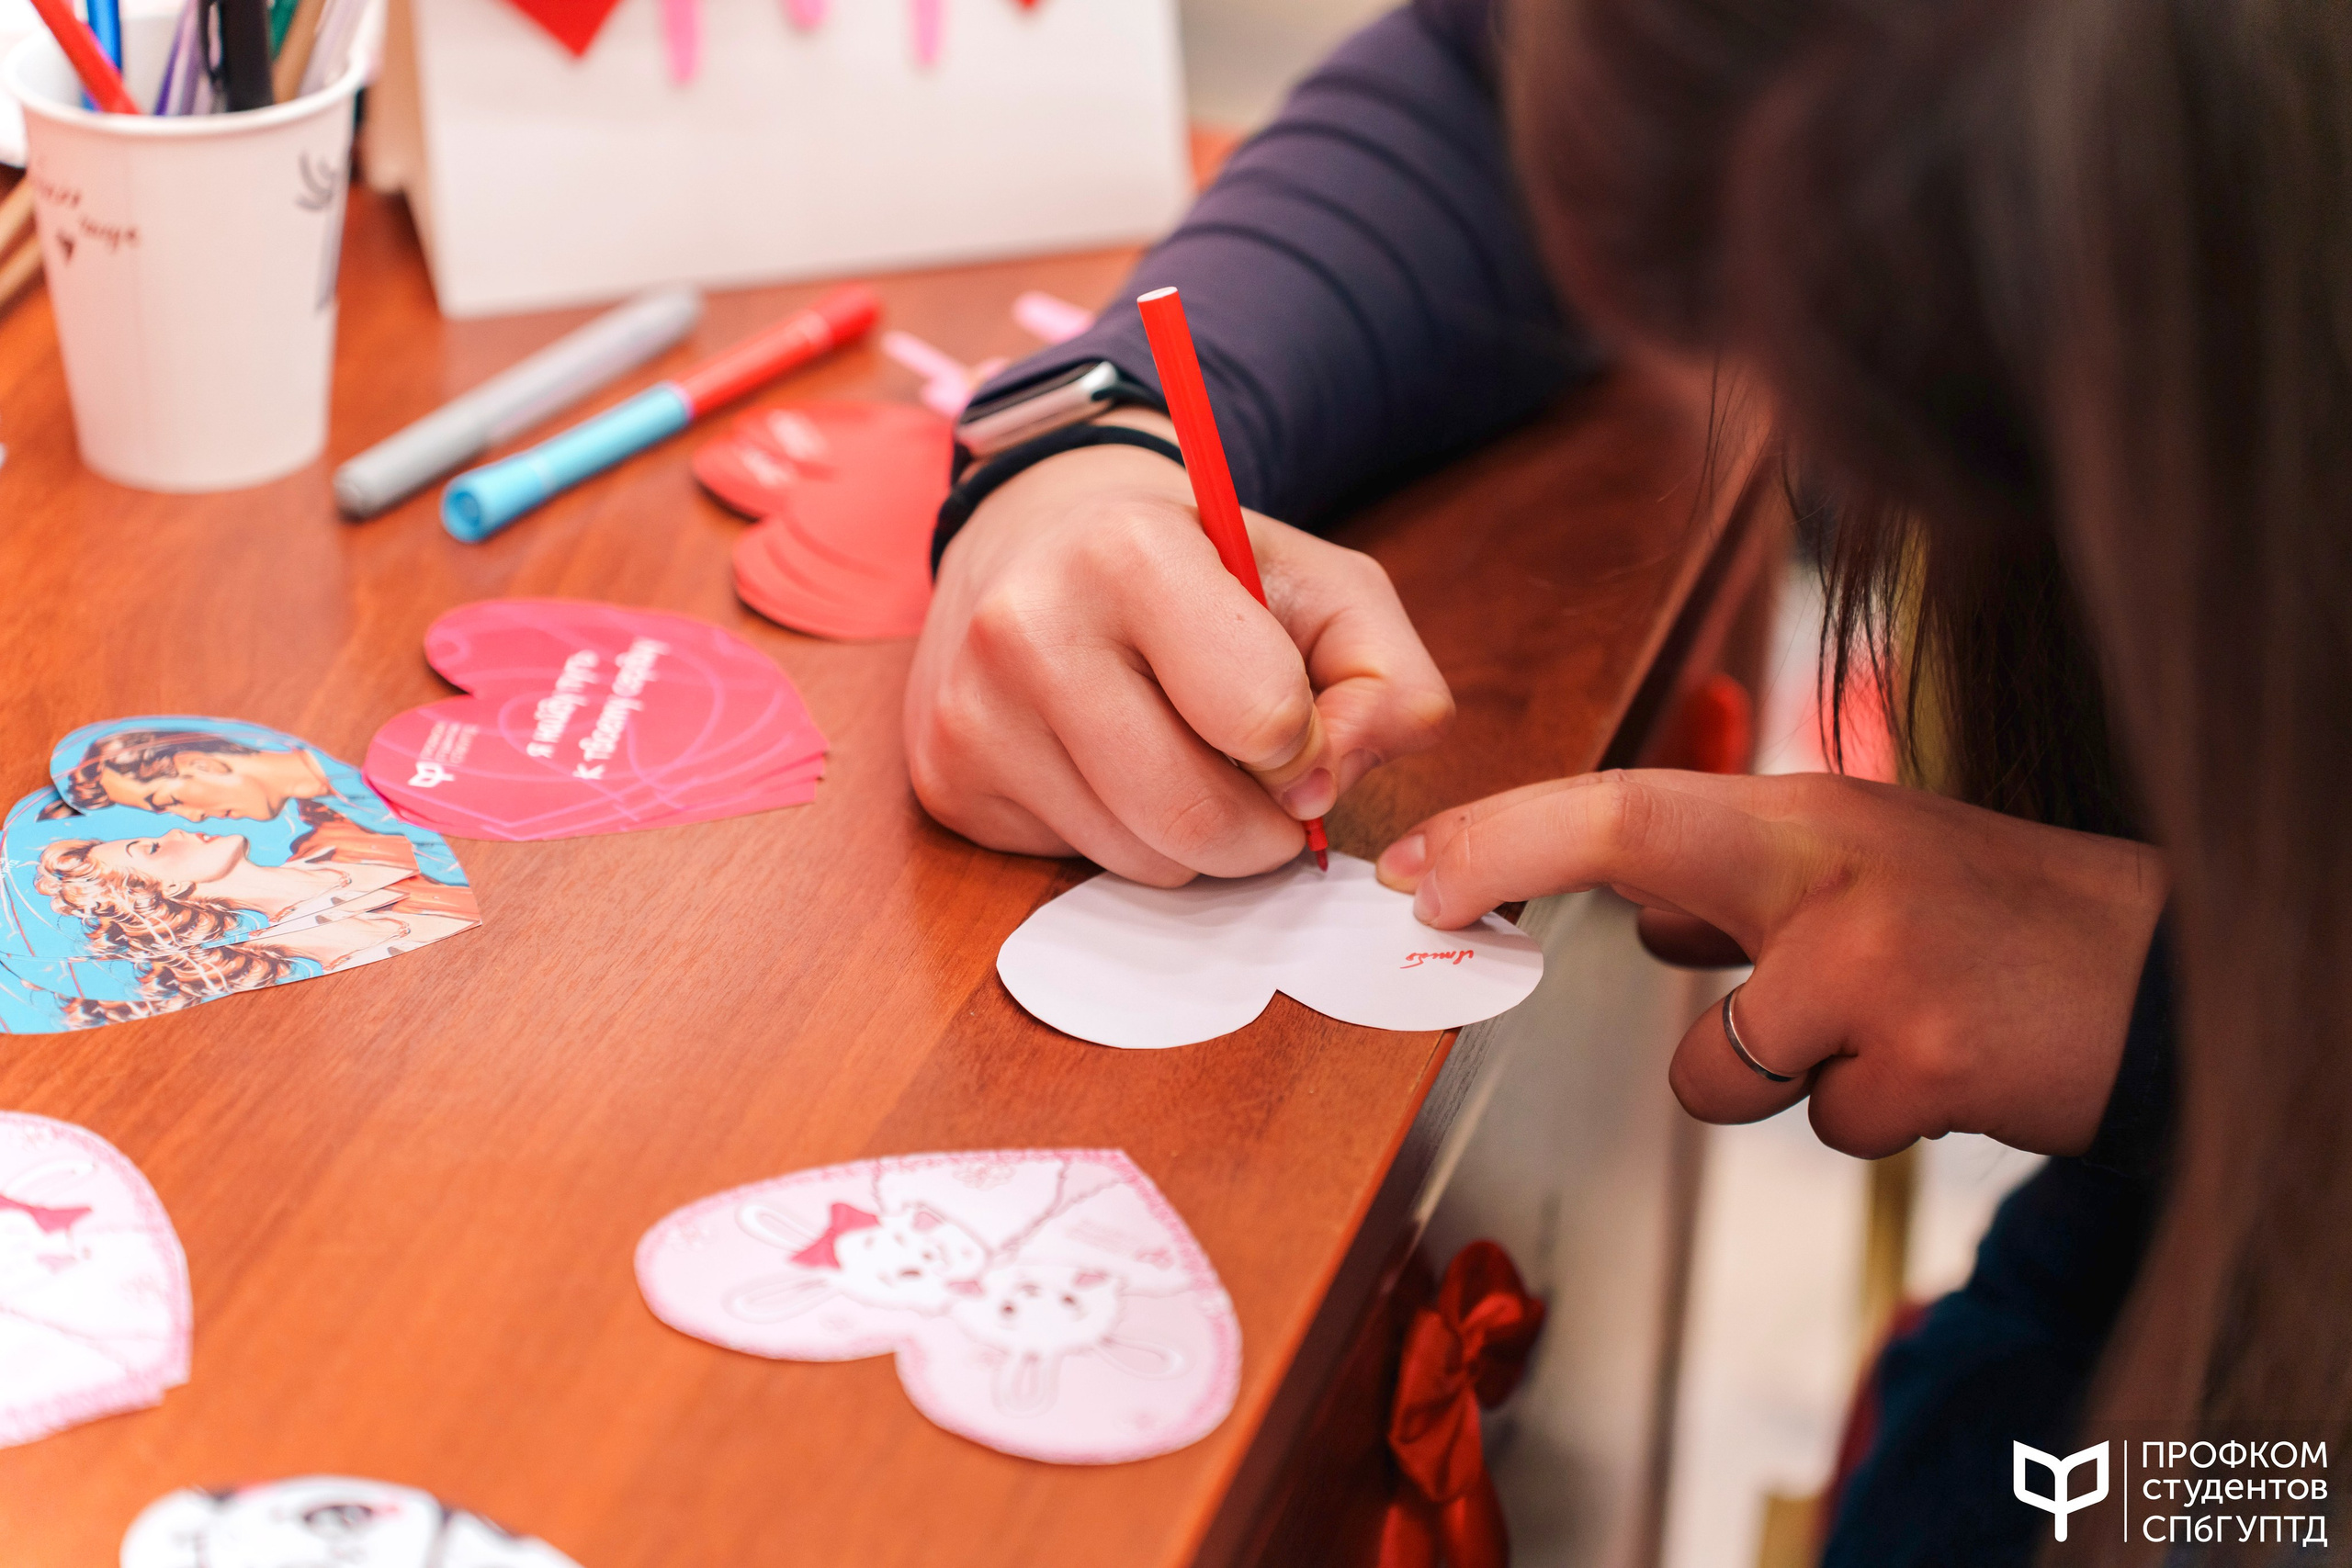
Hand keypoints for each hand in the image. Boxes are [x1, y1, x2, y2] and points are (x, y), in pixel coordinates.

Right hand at [907, 414, 1454, 883]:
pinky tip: (1110, 764)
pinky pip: (1077, 867)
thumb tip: (1327, 789)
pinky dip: (1124, 839)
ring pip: (1140, 860)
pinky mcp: (947, 781)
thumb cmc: (1199, 570)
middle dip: (1260, 828)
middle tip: (1261, 784)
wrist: (1039, 537)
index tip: (1288, 719)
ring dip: (1195, 841)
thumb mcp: (1325, 586)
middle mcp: (1026, 628)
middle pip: (1196, 818)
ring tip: (1182, 758)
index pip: (1264, 720)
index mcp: (1128, 553)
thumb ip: (1387, 683)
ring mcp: (973, 712)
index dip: (1303, 743)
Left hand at [1375, 771, 2166, 1157]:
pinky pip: (1817, 1126)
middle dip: (1509, 858)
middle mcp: (1828, 870)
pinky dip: (1862, 1116)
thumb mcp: (1869, 867)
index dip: (1506, 833)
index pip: (1631, 803)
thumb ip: (1744, 892)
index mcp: (1810, 819)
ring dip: (1778, 1079)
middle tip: (1426, 899)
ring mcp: (1869, 968)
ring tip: (1882, 1035)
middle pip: (1634, 848)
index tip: (1412, 874)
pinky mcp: (1917, 1067)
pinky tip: (1938, 1072)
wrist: (2166, 983)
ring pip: (1716, 1073)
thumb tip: (1639, 914)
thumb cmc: (1996, 921)